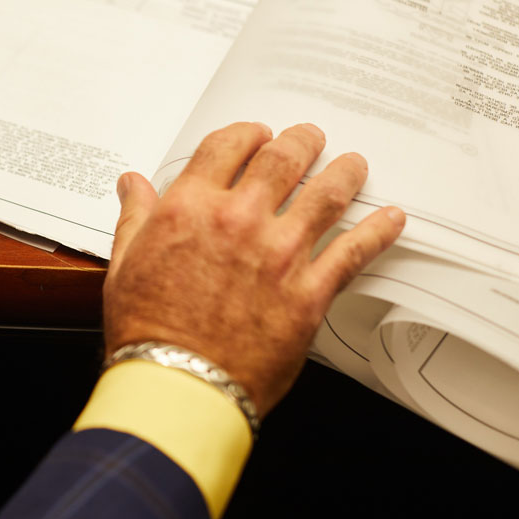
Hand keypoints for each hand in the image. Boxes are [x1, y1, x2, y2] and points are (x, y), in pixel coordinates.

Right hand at [103, 121, 404, 416]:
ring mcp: (279, 254)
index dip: (246, 133)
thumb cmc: (149, 329)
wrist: (178, 385)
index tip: (256, 135)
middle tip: (311, 138)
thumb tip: (132, 184)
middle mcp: (239, 220)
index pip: (228, 146)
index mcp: (192, 208)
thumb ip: (135, 216)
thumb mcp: (126, 263)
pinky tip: (392, 219)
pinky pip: (354, 252)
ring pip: (327, 194)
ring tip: (354, 164)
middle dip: (301, 140)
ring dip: (345, 171)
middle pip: (283, 158)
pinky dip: (378, 231)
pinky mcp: (309, 293)